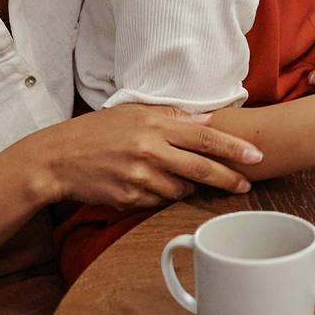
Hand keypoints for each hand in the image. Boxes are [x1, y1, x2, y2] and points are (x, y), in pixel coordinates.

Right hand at [30, 104, 263, 209]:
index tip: (256, 157)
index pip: (205, 138)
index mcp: (155, 126)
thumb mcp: (134, 112)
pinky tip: (148, 184)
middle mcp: (150, 151)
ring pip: (181, 189)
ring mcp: (140, 177)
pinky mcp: (130, 199)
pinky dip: (161, 195)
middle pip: (201, 169)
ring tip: (175, 176)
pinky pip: (158, 202)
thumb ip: (172, 117)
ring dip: (187, 186)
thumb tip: (207, 119)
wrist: (57, 159)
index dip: (233, 149)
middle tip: (246, 184)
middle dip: (229, 178)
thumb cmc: (97, 132)